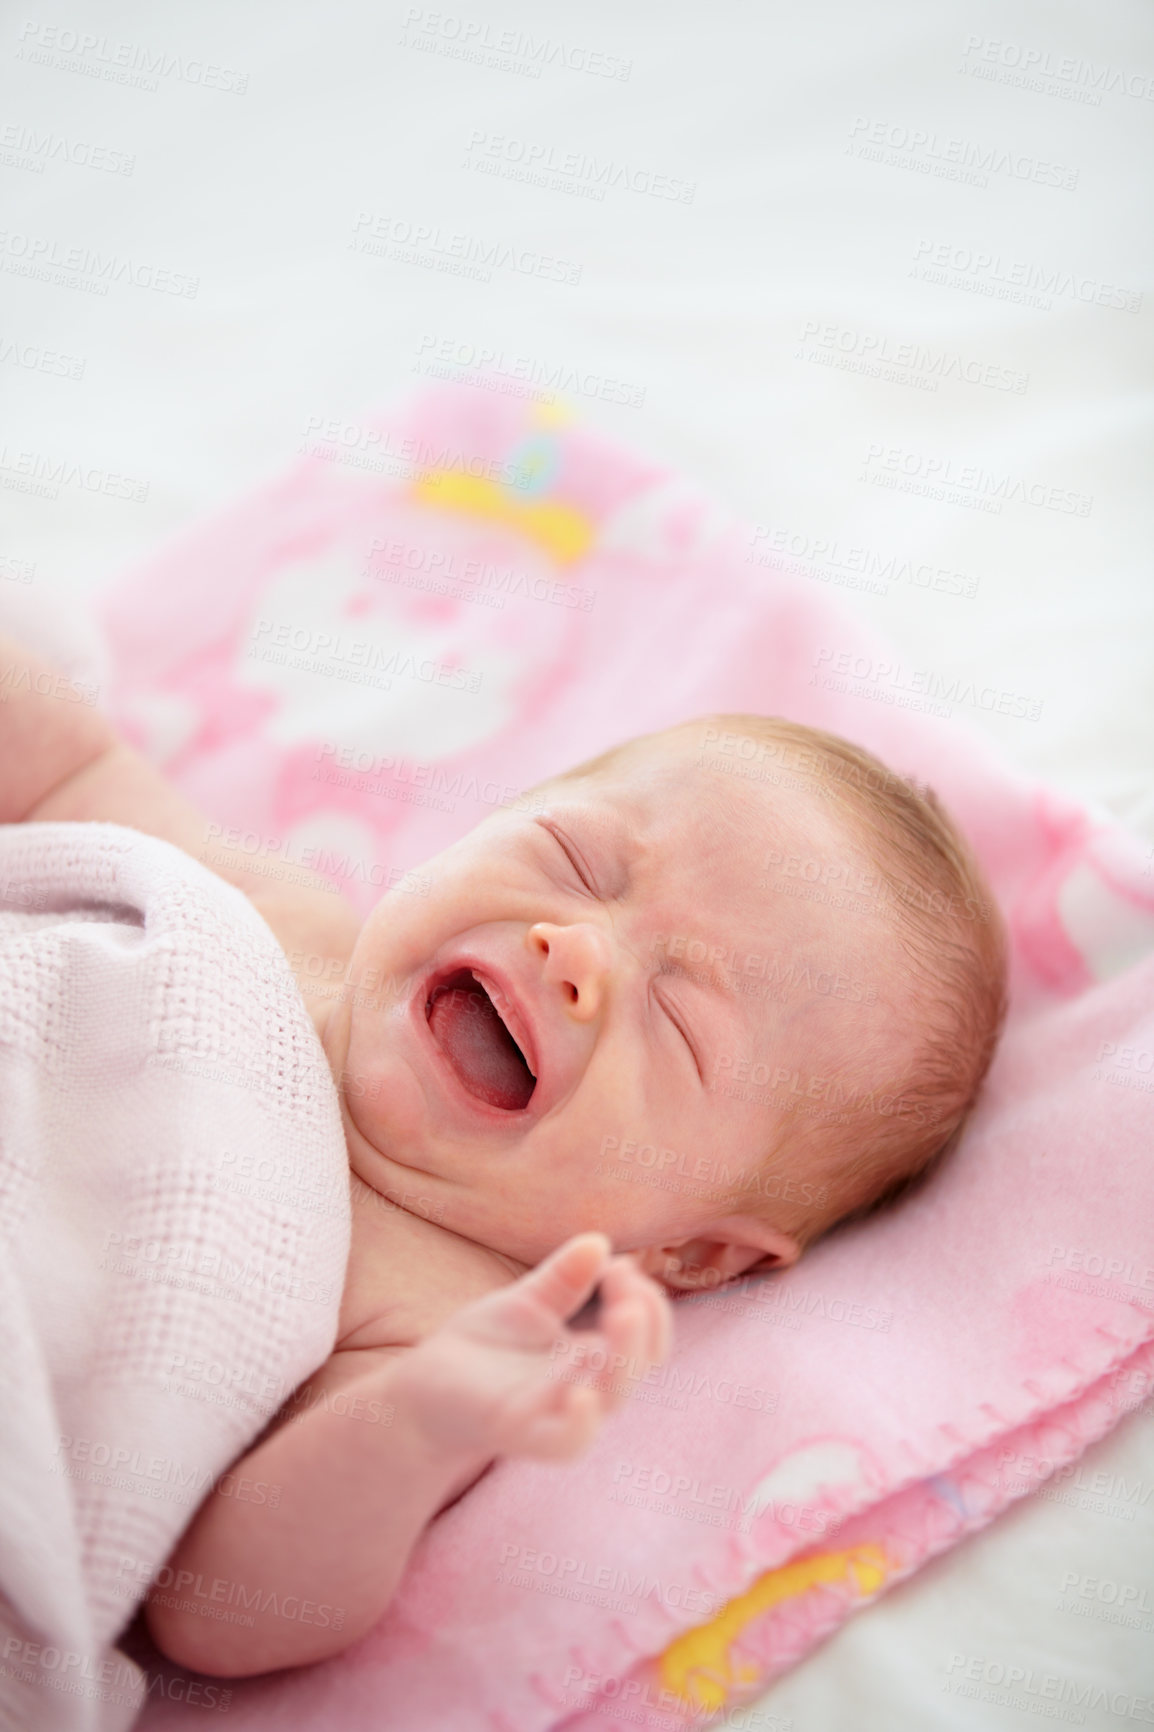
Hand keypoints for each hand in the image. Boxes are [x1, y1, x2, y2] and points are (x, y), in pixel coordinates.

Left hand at [398, 1233, 672, 1462]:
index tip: (621, 1265)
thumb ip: (563, 1279)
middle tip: (623, 1280)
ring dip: (626, 1357)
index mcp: (589, 1359)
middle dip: (646, 1321)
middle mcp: (581, 1387)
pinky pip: (564, 1442)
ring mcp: (551, 1411)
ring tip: (620, 1314)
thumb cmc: (480, 1350)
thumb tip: (599, 1241)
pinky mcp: (516, 1429)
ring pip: (611, 1400)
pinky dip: (580, 1422)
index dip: (648, 1303)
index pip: (646, 1339)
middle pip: (638, 1366)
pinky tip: (580, 1390)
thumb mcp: (525, 1303)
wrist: (421, 1388)